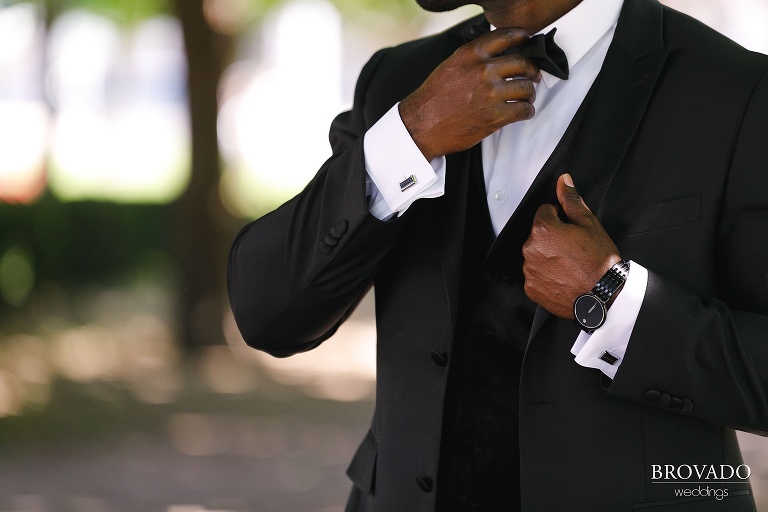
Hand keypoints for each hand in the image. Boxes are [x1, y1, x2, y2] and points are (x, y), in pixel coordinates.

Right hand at [399, 28, 541, 160]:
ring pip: (526, 88)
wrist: (422, 125)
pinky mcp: (495, 116)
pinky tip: (523, 111)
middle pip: (522, 63)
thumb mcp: (449, 67)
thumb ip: (472, 59)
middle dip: (531, 70)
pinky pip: (524, 110)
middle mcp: (483, 71)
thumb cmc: (432, 100)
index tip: (526, 40)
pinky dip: (527, 111)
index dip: (520, 37)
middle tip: (533, 75)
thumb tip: (494, 57)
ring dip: (530, 93)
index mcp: (470, 55)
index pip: (504, 37)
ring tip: (526, 97)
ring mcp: (491, 94)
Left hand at [522, 174, 621, 318]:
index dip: (560, 218)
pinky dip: (546, 275)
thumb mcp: (590, 224)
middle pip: (538, 234)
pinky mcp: (531, 288)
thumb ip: (571, 201)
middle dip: (553, 237)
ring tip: (570, 265)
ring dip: (548, 256)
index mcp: (543, 230)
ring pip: (536, 254)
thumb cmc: (599, 261)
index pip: (545, 212)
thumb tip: (563, 181)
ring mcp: (529, 270)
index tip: (572, 229)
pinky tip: (563, 277)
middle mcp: (530, 249)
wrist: (604, 295)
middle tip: (574, 249)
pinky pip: (535, 275)